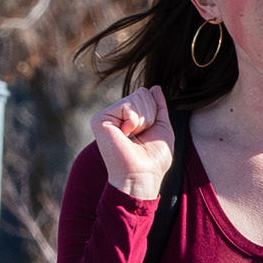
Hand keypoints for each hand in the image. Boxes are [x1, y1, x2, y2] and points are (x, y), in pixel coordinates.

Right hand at [93, 84, 173, 200]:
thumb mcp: (162, 127)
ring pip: (136, 97)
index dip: (154, 112)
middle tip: (140, 136)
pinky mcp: (100, 120)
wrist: (142, 175)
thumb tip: (154, 87)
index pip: (145, 94)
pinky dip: (134, 121)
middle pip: (141, 93)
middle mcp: (115, 115)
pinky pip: (127, 105)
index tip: (147, 133)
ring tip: (133, 136)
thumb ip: (159, 106)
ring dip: (144, 119)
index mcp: (128, 117)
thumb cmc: (153, 158)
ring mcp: (107, 116)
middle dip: (150, 115)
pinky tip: (126, 135)